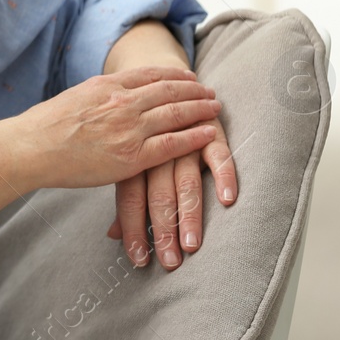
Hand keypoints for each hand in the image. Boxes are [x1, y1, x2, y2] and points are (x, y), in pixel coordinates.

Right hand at [11, 66, 221, 191]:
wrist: (32, 147)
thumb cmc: (44, 126)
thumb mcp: (73, 97)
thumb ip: (97, 96)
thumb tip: (106, 96)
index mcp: (106, 85)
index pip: (149, 74)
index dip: (173, 74)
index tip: (188, 75)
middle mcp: (123, 101)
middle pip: (169, 90)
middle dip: (194, 89)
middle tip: (210, 91)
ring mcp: (130, 128)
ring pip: (176, 113)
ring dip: (201, 108)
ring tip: (216, 108)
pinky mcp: (133, 156)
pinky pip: (173, 144)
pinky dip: (195, 137)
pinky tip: (210, 133)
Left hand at [106, 110, 236, 269]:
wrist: (159, 78)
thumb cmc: (141, 131)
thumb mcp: (128, 159)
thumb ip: (125, 198)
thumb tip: (111, 236)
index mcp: (132, 157)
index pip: (130, 199)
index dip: (134, 229)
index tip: (139, 259)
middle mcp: (156, 149)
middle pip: (158, 195)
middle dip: (163, 231)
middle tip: (170, 261)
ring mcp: (184, 140)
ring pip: (186, 181)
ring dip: (190, 215)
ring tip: (192, 245)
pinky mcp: (210, 131)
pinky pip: (218, 154)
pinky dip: (224, 175)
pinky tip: (228, 199)